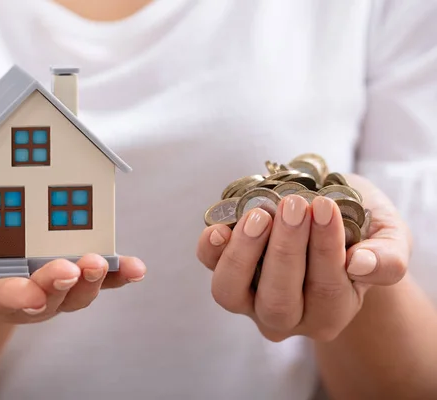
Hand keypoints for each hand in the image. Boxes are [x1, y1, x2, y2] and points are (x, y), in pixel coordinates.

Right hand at [0, 222, 145, 323]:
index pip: (0, 301)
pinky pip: (98, 278)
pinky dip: (118, 275)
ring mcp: (51, 287)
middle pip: (47, 299)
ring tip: (103, 262)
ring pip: (76, 292)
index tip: (30, 292)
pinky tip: (135, 267)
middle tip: (72, 268)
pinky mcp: (71, 271)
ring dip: (94, 280)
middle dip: (60, 286)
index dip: (16, 297)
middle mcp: (24, 296)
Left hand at [196, 174, 410, 341]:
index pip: (327, 291)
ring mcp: (249, 297)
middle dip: (285, 250)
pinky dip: (210, 248)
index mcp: (331, 312)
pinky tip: (221, 226)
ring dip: (244, 252)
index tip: (324, 206)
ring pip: (232, 292)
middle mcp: (286, 315)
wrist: (326, 218)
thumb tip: (360, 264)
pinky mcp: (225, 270)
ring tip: (260, 214)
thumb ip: (388, 258)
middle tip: (294, 205)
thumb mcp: (389, 238)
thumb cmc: (360, 232)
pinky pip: (208, 266)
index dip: (324, 248)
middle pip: (278, 300)